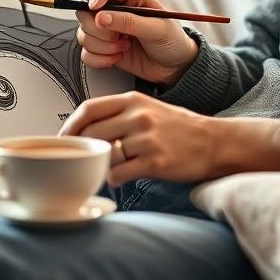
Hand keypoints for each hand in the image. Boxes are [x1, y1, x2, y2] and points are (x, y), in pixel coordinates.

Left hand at [59, 91, 279, 184]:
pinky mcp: (155, 162)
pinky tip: (121, 178)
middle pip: (92, 133)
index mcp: (134, 100)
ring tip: (106, 168)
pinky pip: (119, 173)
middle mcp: (139, 116)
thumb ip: (121, 114)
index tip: (64, 140)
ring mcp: (147, 139)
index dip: (70, 126)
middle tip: (79, 160)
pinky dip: (113, 179)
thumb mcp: (150, 108)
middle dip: (81, 149)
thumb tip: (87, 129)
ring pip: (104, 154)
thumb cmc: (181, 128)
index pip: (89, 109)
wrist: (215, 143)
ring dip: (100, 165)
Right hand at [76, 0, 198, 85]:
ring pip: (83, 33)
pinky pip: (86, 52)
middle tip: (118, 36)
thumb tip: (101, 16)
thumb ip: (129, 21)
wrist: (175, 67)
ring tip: (124, 47)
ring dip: (101, 45)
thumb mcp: (157, 29)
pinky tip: (117, 58)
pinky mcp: (103, 48)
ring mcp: (107, 30)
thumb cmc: (172, 41)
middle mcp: (115, 11)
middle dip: (97, 27)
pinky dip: (99, 58)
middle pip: (85, 10)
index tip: (96, 8)